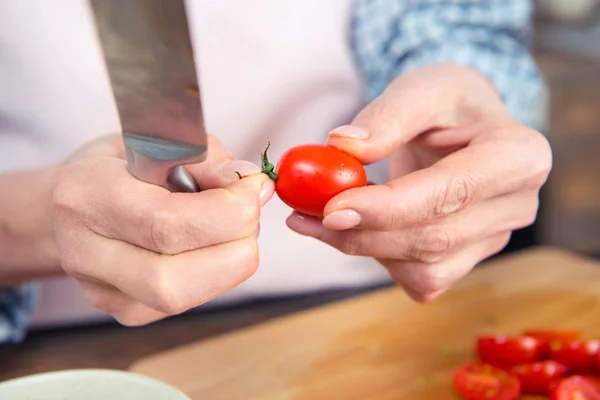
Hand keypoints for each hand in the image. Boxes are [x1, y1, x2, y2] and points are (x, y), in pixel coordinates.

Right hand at [52, 134, 273, 324]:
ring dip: (229, 264)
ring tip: (235, 229)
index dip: (227, 213)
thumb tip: (254, 186)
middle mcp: (86, 253)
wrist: (72, 205)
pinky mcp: (125, 311)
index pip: (166, 224)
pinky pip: (186, 302)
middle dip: (234, 249)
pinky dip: (215, 274)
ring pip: (181, 299)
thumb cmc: (118, 167)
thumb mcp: (157, 143)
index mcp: (88, 196)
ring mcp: (102, 292)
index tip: (254, 189)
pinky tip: (212, 247)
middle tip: (251, 218)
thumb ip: (206, 160)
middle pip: (172, 281)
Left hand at [286, 63, 551, 301]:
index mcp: (518, 156)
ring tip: (318, 216)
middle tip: (304, 214)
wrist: (460, 126)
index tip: (331, 207)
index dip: (388, 207)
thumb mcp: (420, 87)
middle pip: (432, 238)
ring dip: (362, 247)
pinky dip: (379, 258)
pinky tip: (357, 228)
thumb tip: (341, 146)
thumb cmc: (445, 102)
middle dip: (362, 232)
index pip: (449, 192)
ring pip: (423, 267)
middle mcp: (516, 205)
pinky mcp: (468, 259)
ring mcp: (495, 239)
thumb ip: (385, 116)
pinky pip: (419, 279)